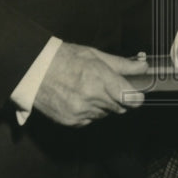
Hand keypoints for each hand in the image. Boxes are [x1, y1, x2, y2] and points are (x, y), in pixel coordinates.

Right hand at [33, 42, 147, 126]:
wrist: (34, 70)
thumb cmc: (64, 58)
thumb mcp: (95, 55)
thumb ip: (122, 65)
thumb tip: (143, 66)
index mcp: (100, 78)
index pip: (130, 98)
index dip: (136, 97)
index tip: (137, 95)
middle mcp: (91, 98)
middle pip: (120, 107)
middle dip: (119, 99)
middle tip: (109, 87)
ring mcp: (80, 112)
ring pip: (105, 114)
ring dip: (103, 105)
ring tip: (89, 89)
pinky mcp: (71, 121)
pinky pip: (89, 120)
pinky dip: (89, 112)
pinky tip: (78, 98)